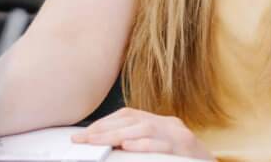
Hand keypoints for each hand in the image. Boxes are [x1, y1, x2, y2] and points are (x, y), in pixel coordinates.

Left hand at [72, 107, 213, 159]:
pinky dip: (144, 145)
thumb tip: (109, 147)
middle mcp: (171, 126)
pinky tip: (128, 147)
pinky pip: (164, 146)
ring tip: (97, 142)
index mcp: (162, 123)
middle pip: (133, 121)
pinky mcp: (188, 151)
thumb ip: (139, 144)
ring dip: (118, 135)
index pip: (129, 115)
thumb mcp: (160, 149)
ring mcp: (181, 137)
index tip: (86, 133)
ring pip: (146, 129)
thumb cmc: (184, 161)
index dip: (106, 122)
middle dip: (105, 130)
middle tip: (82, 139)